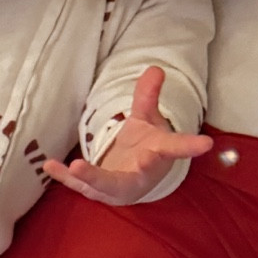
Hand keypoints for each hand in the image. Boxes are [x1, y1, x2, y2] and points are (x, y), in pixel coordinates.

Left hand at [43, 66, 212, 204]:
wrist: (136, 176)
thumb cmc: (145, 146)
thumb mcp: (147, 119)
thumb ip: (148, 96)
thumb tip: (154, 67)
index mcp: (158, 154)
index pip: (175, 148)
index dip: (190, 146)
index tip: (206, 143)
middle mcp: (139, 175)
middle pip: (129, 180)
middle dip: (113, 176)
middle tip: (103, 168)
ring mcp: (117, 186)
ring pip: (104, 187)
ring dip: (89, 179)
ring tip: (74, 167)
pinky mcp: (98, 189)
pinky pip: (80, 185)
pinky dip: (64, 177)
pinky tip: (50, 165)